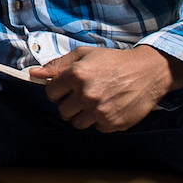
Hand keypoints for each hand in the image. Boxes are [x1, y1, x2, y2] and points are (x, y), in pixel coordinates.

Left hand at [30, 44, 182, 131]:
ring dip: (83, 114)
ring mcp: (100, 111)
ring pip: (77, 123)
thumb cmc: (114, 61)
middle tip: (83, 95)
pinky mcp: (112, 123)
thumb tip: (34, 73)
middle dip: (69, 104)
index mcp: (77, 75)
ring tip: (96, 101)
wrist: (148, 71)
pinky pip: (96, 128)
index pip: (51, 93)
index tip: (66, 89)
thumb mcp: (85, 55)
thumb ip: (58, 65)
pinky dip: (100, 120)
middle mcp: (87, 95)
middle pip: (62, 111)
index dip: (57, 91)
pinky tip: (109, 106)